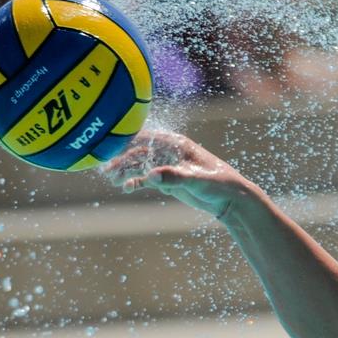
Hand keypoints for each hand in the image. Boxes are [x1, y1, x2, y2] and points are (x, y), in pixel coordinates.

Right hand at [102, 130, 251, 219]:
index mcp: (176, 143)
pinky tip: (126, 188)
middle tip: (107, 171)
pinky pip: (147, 178)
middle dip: (122, 160)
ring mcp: (167, 165)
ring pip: (140, 165)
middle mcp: (169, 151)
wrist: (230, 199)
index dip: (127, 140)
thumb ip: (175, 177)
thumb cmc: (219, 183)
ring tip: (113, 180)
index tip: (109, 146)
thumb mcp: (198, 180)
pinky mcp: (168, 179)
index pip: (146, 137)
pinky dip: (136, 182)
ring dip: (126, 171)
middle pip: (139, 152)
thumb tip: (151, 176)